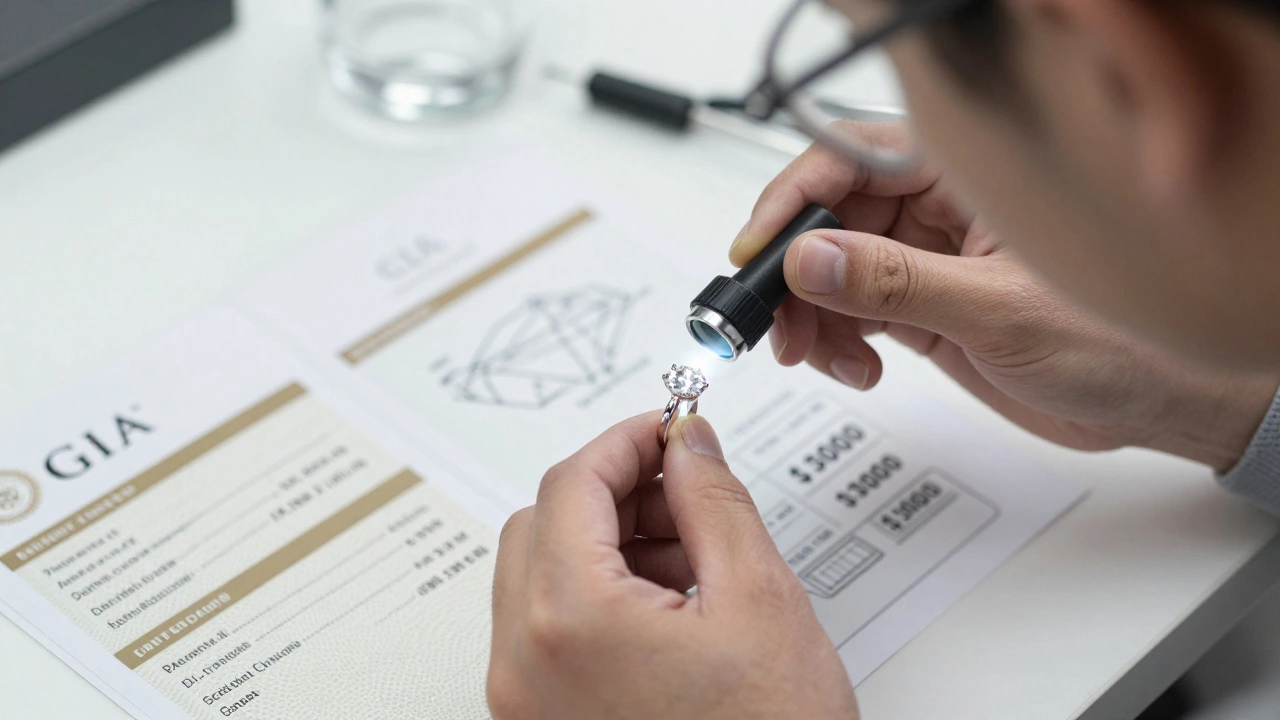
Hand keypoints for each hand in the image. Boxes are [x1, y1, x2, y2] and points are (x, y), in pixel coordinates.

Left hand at [487, 412, 857, 719]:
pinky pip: (550, 629)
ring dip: (610, 543)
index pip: (571, 484)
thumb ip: (713, 501)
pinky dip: (600, 595)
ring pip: (542, 574)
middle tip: (684, 490)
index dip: (627, 442)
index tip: (669, 430)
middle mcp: (523, 663)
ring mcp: (523, 700)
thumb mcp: (758, 600)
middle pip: (542, 524)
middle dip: (616, 493)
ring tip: (693, 559)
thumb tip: (687, 443)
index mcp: (568, 621)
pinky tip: (670, 605)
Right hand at [733, 123, 1276, 471]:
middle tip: (776, 322)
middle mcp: (935, 211)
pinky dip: (831, 340)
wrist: (1150, 405)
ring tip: (825, 356)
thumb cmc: (1117, 341)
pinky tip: (855, 366)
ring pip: (826, 270)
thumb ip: (897, 283)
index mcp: (965, 179)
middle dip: (791, 273)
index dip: (794, 199)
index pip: (853, 160)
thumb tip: (810, 258)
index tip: (758, 250)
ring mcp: (922, 261)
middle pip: (826, 219)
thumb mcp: (997, 311)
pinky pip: (847, 311)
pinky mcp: (917, 307)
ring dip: (807, 315)